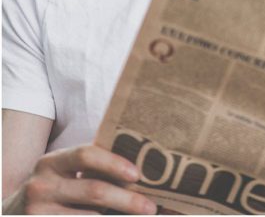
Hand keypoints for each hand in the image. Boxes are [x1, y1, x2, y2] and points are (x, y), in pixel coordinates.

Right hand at [3, 144, 156, 214]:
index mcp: (52, 162)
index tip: (138, 175)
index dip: (114, 163)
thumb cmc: (53, 187)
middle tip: (151, 207)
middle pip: (94, 191)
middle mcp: (41, 186)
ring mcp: (37, 211)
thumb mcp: (63, 172)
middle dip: (128, 199)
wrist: (12, 213)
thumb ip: (91, 166)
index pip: (86, 155)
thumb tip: (140, 170)